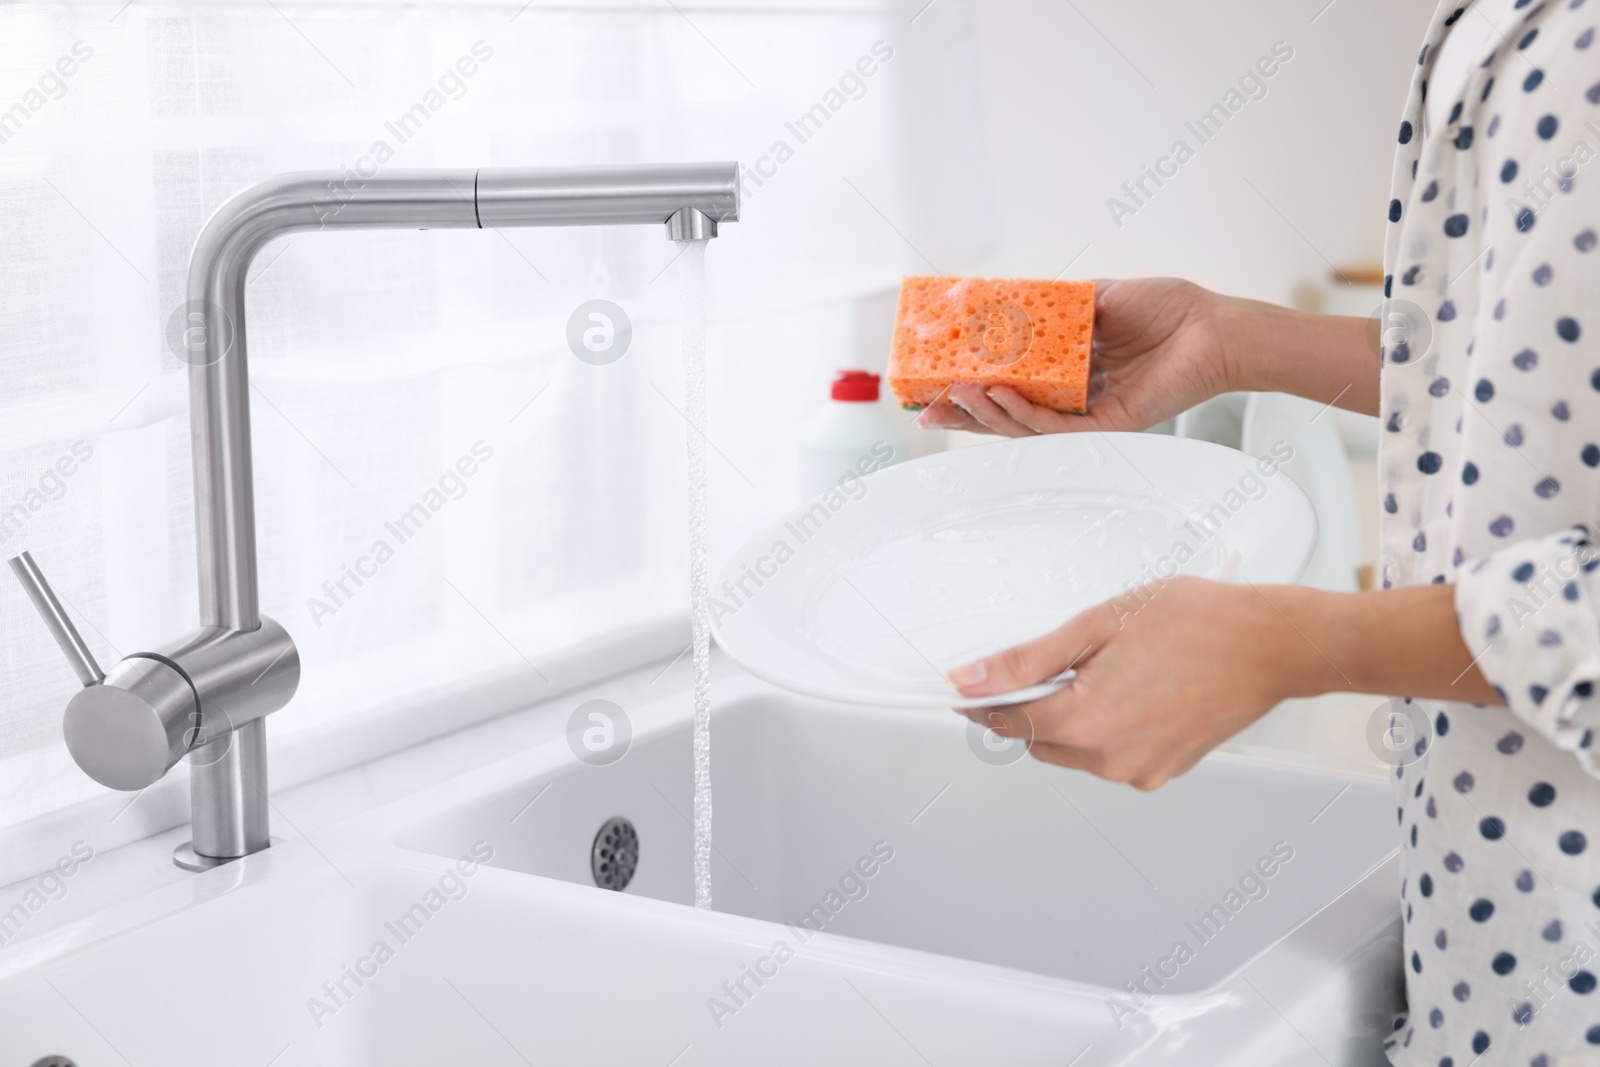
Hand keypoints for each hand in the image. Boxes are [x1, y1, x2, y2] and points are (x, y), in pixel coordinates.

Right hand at [918, 278, 1237, 436]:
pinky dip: (1024, 415)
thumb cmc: (1166, 310)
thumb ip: (1054, 305)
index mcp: (1066, 372)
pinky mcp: (1109, 426)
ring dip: (987, 412)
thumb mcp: (1096, 297)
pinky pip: (1057, 428)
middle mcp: (1072, 399)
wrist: (1212, 326)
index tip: (929, 384)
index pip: (1007, 384)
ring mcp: (1088, 416)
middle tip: (925, 409)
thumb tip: (1004, 300)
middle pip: (1006, 415)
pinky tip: (1000, 395)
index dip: (968, 387)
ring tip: (959, 393)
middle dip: (963, 413)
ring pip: (1024, 426)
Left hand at [947, 577, 1313, 788]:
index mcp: (1085, 721)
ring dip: (1073, 717)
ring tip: (1114, 670)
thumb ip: (1027, 659)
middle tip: (1065, 661)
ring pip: (1074, 750)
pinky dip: (1109, 729)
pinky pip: (1111, 756)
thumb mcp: (1097, 625)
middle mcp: (1109, 759)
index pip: (1004, 722)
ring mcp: (1138, 772)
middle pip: (1037, 740)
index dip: (983, 700)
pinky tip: (1138, 690)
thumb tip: (970, 678)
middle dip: (1035, 705)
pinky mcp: (1162, 772)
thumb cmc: (1196, 622)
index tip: (971, 685)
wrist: (1271, 645)